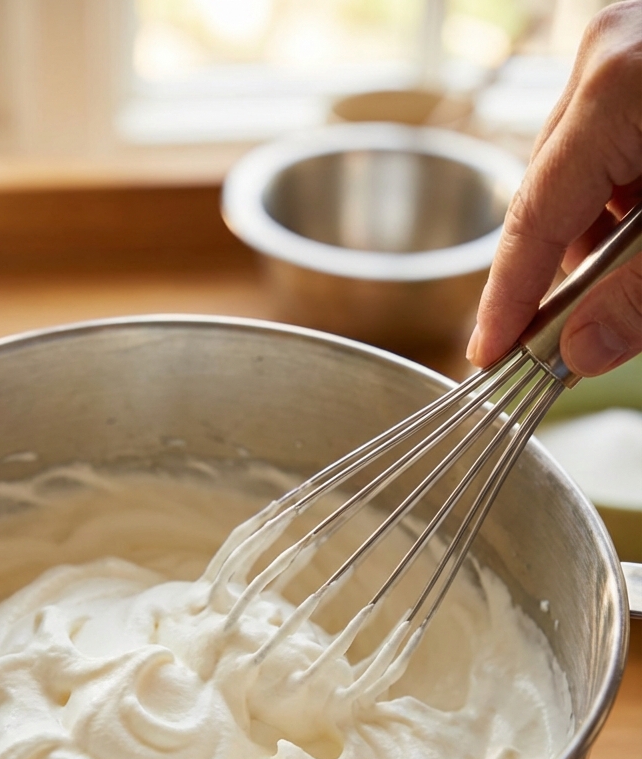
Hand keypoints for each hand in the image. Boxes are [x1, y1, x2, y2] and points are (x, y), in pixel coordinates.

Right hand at [468, 0, 641, 375]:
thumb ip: (641, 294)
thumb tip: (583, 351)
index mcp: (616, 88)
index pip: (532, 220)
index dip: (509, 299)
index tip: (489, 356)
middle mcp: (607, 55)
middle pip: (549, 195)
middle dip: (563, 271)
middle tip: (574, 334)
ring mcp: (625, 44)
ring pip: (580, 171)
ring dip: (600, 233)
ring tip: (636, 266)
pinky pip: (609, 138)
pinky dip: (624, 192)